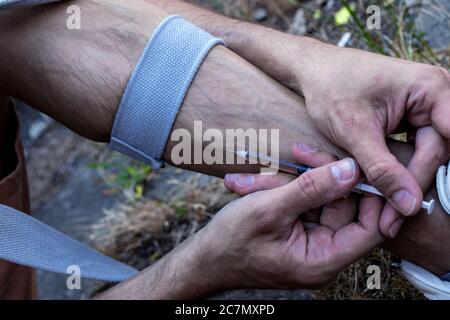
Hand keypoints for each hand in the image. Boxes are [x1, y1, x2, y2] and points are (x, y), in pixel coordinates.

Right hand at [196, 155, 382, 289]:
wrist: (205, 258)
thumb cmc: (231, 242)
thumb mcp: (269, 210)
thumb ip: (312, 189)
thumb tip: (350, 169)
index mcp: (323, 259)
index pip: (371, 228)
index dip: (372, 195)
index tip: (359, 164)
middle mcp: (322, 252)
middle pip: (344, 206)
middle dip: (322, 176)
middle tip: (300, 153)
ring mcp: (310, 240)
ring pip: (321, 200)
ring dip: (295, 180)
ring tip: (260, 177)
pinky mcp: (297, 229)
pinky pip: (303, 202)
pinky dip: (285, 188)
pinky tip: (256, 184)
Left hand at [292, 44, 449, 236]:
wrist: (315, 70)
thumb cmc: (331, 89)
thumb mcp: (354, 132)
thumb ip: (382, 169)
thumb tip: (409, 205)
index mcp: (431, 88)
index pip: (441, 144)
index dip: (423, 179)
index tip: (407, 211)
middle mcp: (438, 94)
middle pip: (436, 152)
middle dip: (410, 188)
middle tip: (388, 223)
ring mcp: (428, 105)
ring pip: (426, 155)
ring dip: (404, 184)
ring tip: (385, 218)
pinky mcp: (415, 116)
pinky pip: (415, 148)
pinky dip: (398, 170)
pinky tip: (385, 195)